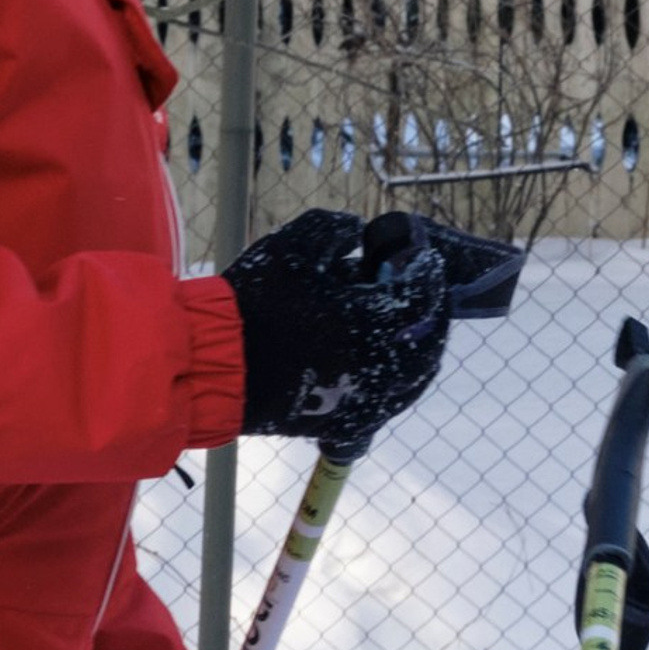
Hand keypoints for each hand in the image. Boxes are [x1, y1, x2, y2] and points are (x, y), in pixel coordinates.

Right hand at [220, 209, 448, 448]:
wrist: (215, 366)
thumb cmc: (251, 304)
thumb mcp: (289, 248)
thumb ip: (332, 228)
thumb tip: (360, 232)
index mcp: (366, 321)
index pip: (423, 294)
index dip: (428, 271)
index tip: (422, 258)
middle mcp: (375, 366)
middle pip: (430, 341)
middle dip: (434, 313)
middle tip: (425, 294)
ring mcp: (363, 400)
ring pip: (416, 378)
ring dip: (423, 349)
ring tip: (412, 328)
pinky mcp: (346, 421)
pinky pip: (389, 404)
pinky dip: (399, 382)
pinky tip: (389, 364)